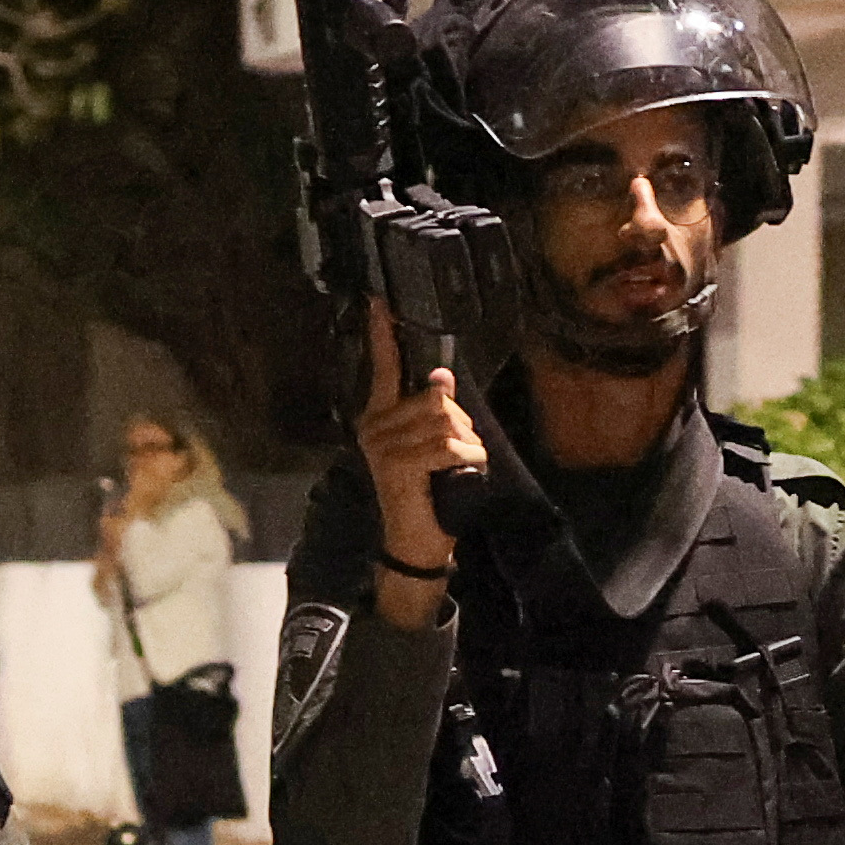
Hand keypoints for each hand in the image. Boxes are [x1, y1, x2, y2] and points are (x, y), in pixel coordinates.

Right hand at [355, 301, 480, 590]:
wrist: (414, 543)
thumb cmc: (426, 493)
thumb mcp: (431, 447)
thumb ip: (433, 414)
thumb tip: (442, 377)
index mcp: (379, 417)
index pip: (383, 369)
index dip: (384, 335)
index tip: (380, 302)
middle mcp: (375, 428)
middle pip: (435, 399)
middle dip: (460, 423)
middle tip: (457, 453)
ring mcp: (384, 448)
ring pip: (446, 423)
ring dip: (467, 445)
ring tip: (457, 469)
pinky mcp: (398, 467)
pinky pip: (450, 447)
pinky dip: (469, 462)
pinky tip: (462, 476)